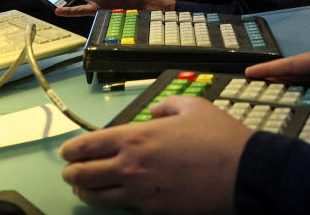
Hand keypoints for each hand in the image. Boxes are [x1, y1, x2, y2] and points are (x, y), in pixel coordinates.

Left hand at [61, 96, 252, 213]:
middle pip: (83, 175)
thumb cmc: (220, 138)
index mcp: (137, 137)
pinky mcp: (153, 211)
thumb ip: (167, 106)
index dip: (71, 150)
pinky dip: (115, 204)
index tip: (67, 152)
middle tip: (71, 171)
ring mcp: (140, 193)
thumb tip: (156, 113)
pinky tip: (118, 198)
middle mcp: (131, 166)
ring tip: (85, 188)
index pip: (88, 146)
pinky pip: (123, 210)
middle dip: (72, 173)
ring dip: (86, 192)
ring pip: (96, 198)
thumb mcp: (194, 106)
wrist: (241, 172)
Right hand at [245, 42, 309, 106]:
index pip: (301, 62)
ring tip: (261, 93)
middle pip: (298, 69)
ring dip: (286, 83)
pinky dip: (303, 92)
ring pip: (306, 78)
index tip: (251, 72)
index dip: (276, 68)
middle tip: (246, 84)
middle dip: (273, 74)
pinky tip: (294, 102)